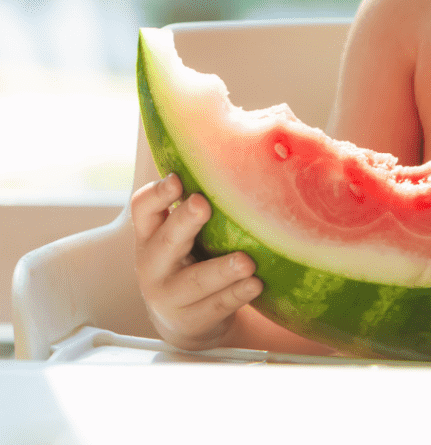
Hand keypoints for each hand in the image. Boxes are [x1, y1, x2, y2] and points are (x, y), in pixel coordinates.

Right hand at [131, 173, 262, 350]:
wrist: (188, 319)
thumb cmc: (194, 256)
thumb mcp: (187, 231)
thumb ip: (203, 199)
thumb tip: (255, 140)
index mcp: (151, 233)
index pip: (143, 208)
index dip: (158, 193)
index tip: (178, 179)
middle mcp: (154, 263)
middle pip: (165, 241)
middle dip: (184, 221)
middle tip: (203, 204)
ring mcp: (170, 295)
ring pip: (194, 281)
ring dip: (220, 270)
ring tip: (245, 261)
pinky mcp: (192, 320)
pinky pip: (215, 306)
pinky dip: (236, 295)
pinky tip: (255, 284)